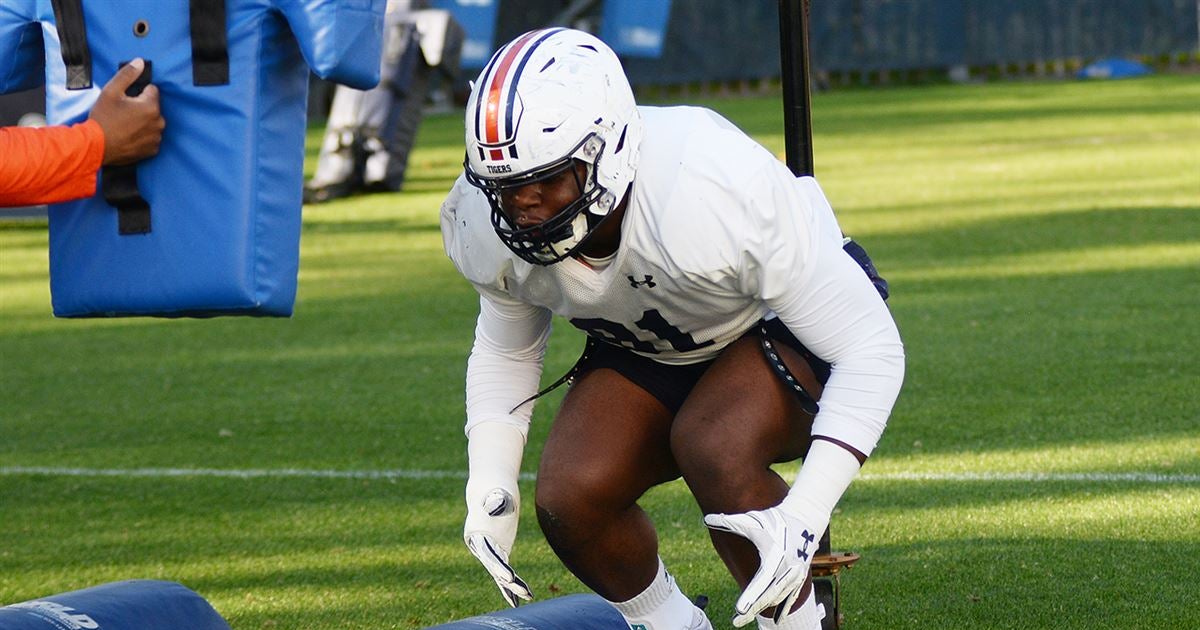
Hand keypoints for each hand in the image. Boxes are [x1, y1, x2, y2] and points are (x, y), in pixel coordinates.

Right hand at [88, 58, 163, 165]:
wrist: (96, 147)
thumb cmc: (103, 118)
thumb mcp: (111, 91)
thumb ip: (127, 75)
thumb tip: (140, 62)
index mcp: (151, 107)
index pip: (152, 91)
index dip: (138, 93)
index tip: (126, 99)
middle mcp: (159, 123)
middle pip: (153, 107)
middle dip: (142, 107)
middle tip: (123, 112)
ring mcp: (157, 138)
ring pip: (153, 122)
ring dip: (143, 122)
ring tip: (125, 125)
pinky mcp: (153, 150)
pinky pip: (151, 137)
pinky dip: (143, 135)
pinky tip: (130, 135)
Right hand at [464, 488, 531, 606]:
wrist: (490, 489)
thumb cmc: (494, 489)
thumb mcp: (497, 492)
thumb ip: (497, 499)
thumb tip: (500, 501)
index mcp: (476, 533)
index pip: (487, 553)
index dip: (497, 566)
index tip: (508, 578)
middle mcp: (480, 545)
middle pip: (493, 565)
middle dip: (506, 579)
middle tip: (520, 590)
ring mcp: (489, 550)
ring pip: (499, 572)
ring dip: (511, 586)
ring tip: (526, 597)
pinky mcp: (499, 551)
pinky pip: (504, 570)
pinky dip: (510, 584)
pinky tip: (518, 598)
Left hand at [704, 505, 825, 626]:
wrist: (805, 518)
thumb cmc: (776, 519)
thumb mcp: (752, 520)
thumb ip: (729, 523)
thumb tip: (706, 519)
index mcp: (775, 558)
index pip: (760, 583)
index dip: (750, 597)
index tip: (739, 610)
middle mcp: (787, 570)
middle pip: (768, 596)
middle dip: (752, 610)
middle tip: (736, 621)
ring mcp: (795, 576)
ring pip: (778, 598)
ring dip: (763, 608)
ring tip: (745, 616)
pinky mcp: (800, 578)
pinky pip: (791, 598)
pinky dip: (783, 609)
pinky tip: (777, 622)